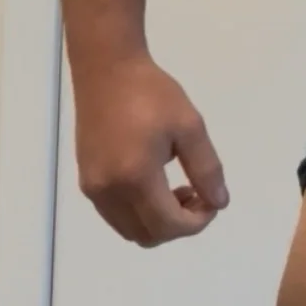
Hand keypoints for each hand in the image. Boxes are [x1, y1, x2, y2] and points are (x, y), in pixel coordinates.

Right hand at [75, 55, 229, 246]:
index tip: (211, 199)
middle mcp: (109, 191)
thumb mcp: (190, 126)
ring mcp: (93, 188)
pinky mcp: (87, 181)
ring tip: (176, 189)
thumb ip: (207, 169)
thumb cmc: (151, 93)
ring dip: (158, 221)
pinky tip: (153, 183)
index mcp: (136, 177)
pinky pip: (116, 216)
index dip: (197, 222)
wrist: (106, 70)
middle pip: (149, 236)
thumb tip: (219, 203)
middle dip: (179, 225)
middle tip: (196, 194)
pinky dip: (139, 213)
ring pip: (130, 230)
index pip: (169, 225)